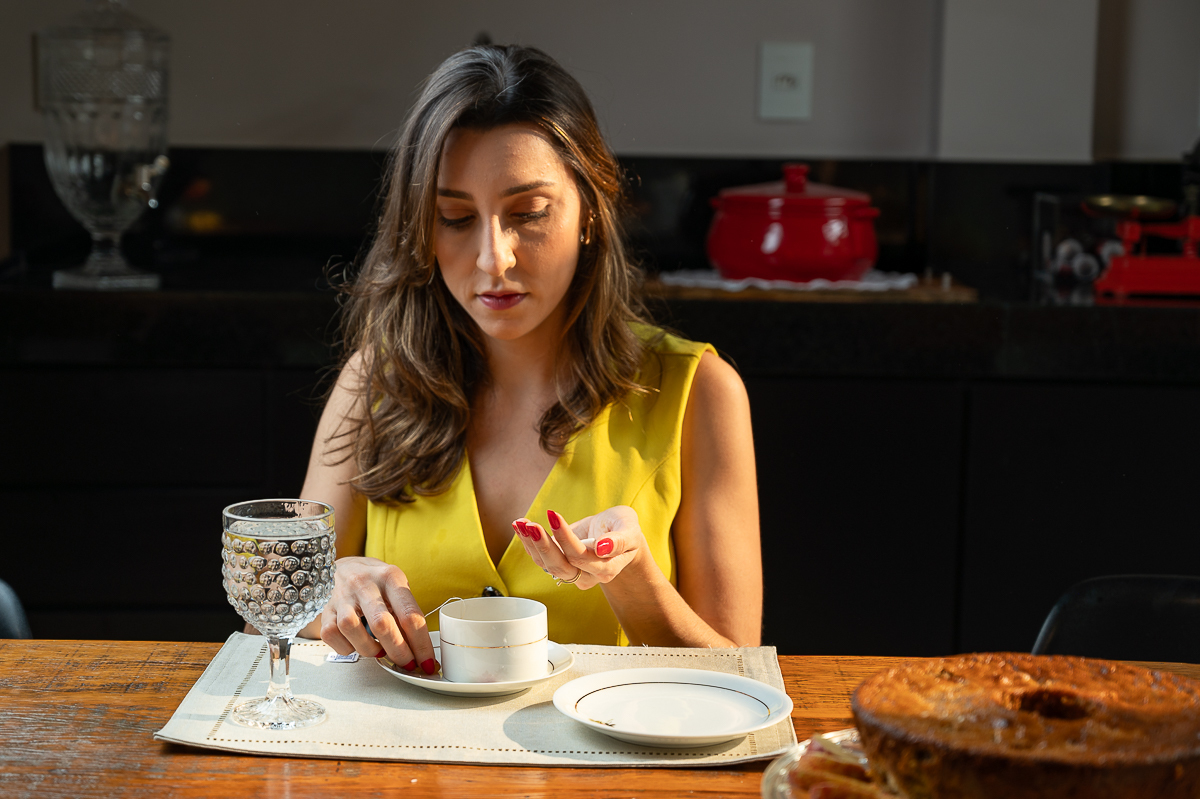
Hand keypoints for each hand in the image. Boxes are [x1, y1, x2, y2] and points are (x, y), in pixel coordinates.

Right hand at [319, 556, 438, 674]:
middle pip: (382, 624)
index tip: (427, 662)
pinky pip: (332, 635)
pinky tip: (357, 643)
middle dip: (398, 651)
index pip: (410, 615)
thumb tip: (419, 650)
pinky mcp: (326, 609)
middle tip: (407, 664)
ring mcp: (342, 596)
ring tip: (379, 650)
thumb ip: (406, 615)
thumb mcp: (397, 589)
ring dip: (370, 649)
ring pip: (352, 629)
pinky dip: (347, 647)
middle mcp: (365, 584)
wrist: (344, 568)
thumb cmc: (376, 582)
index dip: (421, 644)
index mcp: (390, 577)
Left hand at [512, 505, 647, 589]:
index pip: (580, 556)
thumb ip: (620, 540)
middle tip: (531, 525)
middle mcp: (587, 575)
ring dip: (531, 544)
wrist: (617, 535)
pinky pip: (541, 558)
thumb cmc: (625, 529)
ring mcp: (572, 572)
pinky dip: (528, 542)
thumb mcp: (630, 529)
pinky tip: (520, 525)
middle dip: (543, 545)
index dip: (565, 538)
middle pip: (560, 566)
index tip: (553, 515)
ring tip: (521, 523)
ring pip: (547, 564)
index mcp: (606, 568)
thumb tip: (602, 547)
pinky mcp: (560, 564)